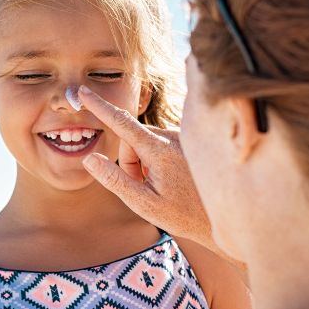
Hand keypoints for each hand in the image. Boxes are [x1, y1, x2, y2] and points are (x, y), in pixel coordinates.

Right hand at [78, 85, 217, 254]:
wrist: (226, 216)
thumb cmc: (184, 215)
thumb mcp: (143, 204)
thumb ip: (115, 180)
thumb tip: (90, 158)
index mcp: (160, 150)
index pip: (121, 123)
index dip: (99, 107)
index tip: (82, 91)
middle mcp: (173, 137)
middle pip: (131, 141)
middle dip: (130, 163)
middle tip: (145, 189)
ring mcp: (182, 137)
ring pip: (145, 143)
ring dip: (145, 163)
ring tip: (163, 187)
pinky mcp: (187, 141)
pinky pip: (159, 144)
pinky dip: (157, 160)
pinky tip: (174, 180)